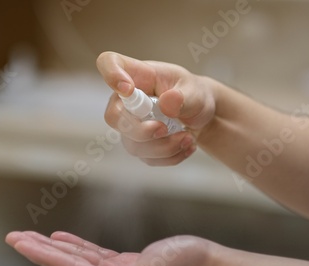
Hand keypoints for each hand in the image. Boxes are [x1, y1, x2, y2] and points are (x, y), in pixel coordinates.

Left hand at [6, 231, 214, 265]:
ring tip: (31, 236)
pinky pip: (94, 254)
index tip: (17, 241)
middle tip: (13, 237)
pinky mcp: (126, 265)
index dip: (40, 254)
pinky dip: (76, 245)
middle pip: (66, 264)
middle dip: (38, 249)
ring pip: (77, 258)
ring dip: (53, 246)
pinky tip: (63, 239)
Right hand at [96, 51, 216, 165]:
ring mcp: (129, 124)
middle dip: (140, 130)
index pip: (108, 63)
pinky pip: (147, 158)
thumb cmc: (193, 94)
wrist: (200, 115)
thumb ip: (184, 97)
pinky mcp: (138, 144)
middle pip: (114, 117)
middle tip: (164, 129)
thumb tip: (167, 103)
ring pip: (133, 144)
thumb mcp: (196, 91)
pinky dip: (171, 156)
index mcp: (137, 75)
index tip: (127, 89)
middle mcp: (126, 100)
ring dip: (164, 147)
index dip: (111, 75)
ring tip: (188, 138)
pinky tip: (186, 145)